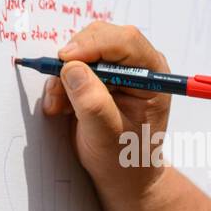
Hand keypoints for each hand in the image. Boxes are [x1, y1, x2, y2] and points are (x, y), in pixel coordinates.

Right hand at [41, 22, 171, 202]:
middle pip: (100, 37)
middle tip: (57, 88)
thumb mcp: (108, 135)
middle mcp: (137, 64)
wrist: (122, 173)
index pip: (127, 42)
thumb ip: (93, 103)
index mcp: (153, 74)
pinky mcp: (96, 75)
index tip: (66, 59)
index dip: (94, 44)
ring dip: (62, 75)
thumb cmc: (125, 158)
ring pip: (80, 50)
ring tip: (57, 107)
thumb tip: (72, 69)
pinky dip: (59, 83)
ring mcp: (115, 67)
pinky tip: (59, 108)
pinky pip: (70, 65)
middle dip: (73, 60)